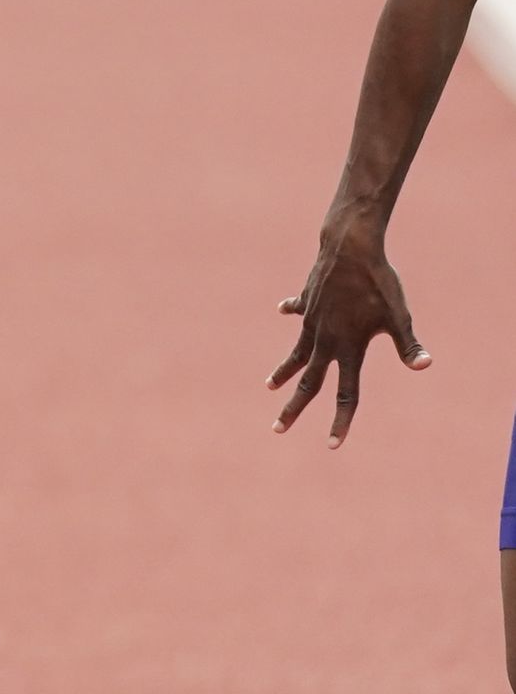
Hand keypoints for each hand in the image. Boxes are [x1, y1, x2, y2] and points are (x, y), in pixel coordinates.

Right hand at [268, 219, 429, 445]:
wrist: (349, 248)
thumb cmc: (378, 282)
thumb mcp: (398, 315)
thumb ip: (408, 344)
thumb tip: (424, 365)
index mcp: (348, 348)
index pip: (345, 393)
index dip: (340, 421)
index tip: (332, 445)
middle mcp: (324, 340)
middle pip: (308, 383)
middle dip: (293, 409)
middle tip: (277, 429)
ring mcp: (312, 322)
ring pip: (295, 354)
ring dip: (283, 373)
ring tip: (269, 387)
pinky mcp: (307, 303)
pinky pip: (298, 312)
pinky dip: (292, 312)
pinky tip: (285, 311)